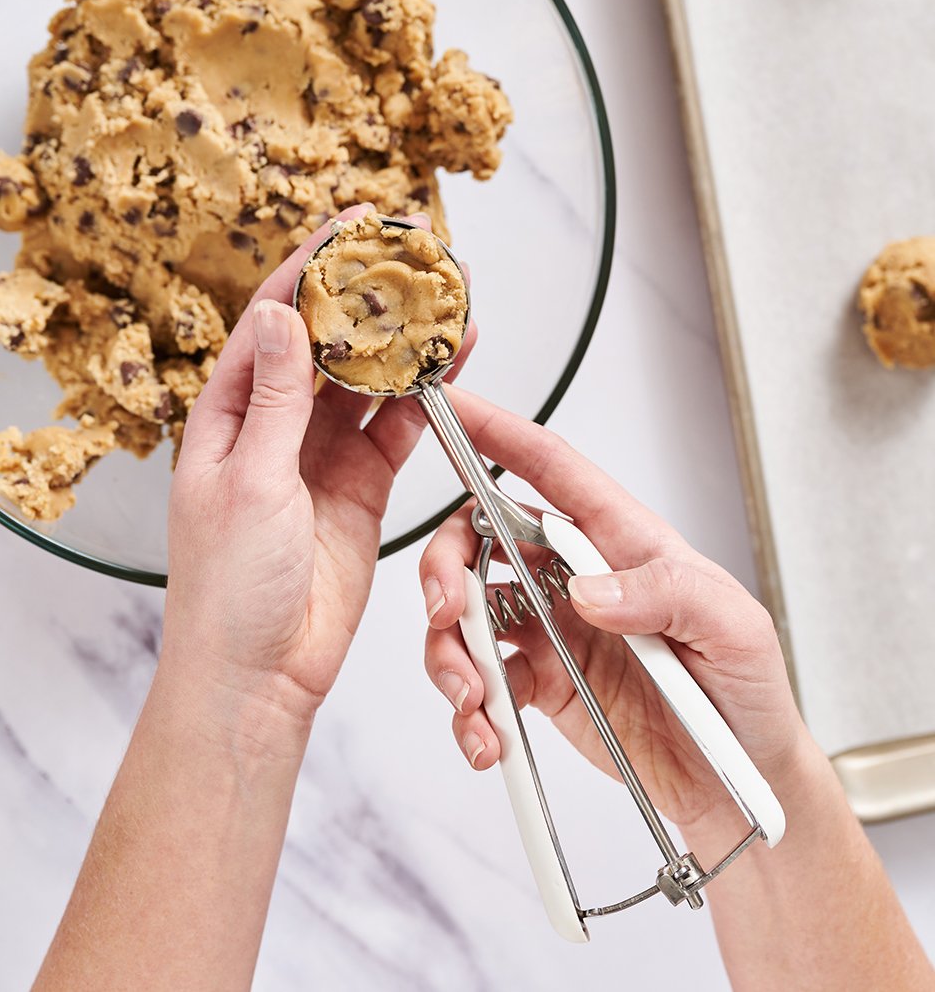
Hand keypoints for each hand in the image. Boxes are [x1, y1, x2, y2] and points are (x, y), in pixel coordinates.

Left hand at [159, 206, 474, 752]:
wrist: (259, 676)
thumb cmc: (227, 590)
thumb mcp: (250, 480)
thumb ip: (276, 398)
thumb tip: (283, 315)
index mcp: (229, 414)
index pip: (273, 320)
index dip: (310, 268)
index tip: (351, 226)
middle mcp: (275, 425)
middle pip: (327, 341)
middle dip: (368, 295)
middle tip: (413, 253)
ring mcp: (321, 455)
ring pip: (369, 380)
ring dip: (404, 343)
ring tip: (446, 300)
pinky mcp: (362, 487)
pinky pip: (396, 428)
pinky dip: (425, 398)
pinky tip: (451, 367)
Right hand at [419, 390, 812, 834]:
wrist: (740, 787)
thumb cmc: (749, 688)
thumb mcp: (733, 628)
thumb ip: (666, 595)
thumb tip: (589, 588)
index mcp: (622, 539)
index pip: (552, 468)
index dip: (497, 431)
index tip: (451, 407)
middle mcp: (577, 574)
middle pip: (482, 537)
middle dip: (446, 564)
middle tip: (446, 610)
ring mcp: (553, 630)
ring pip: (467, 612)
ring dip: (450, 650)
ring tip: (473, 699)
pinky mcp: (541, 686)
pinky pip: (481, 683)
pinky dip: (469, 711)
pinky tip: (488, 738)